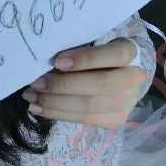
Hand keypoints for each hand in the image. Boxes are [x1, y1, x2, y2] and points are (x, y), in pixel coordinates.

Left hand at [21, 38, 147, 129]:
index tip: (58, 60)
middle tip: (36, 83)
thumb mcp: (94, 45)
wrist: (120, 80)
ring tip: (31, 96)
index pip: (115, 54)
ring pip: (89, 106)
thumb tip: (45, 60)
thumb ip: (78, 50)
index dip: (87, 59)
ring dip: (55, 102)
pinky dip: (56, 113)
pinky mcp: (112, 121)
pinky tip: (38, 107)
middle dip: (64, 85)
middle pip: (101, 85)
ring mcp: (125, 104)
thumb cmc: (98, 56)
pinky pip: (82, 119)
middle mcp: (133, 80)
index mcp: (130, 53)